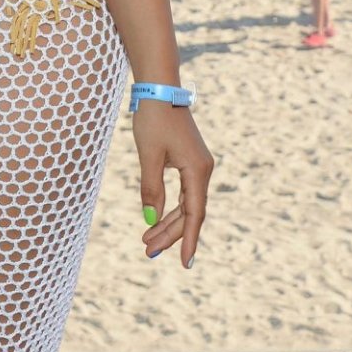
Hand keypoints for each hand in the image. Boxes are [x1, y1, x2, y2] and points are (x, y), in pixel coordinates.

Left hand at [134, 104, 212, 267]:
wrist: (159, 87)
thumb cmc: (154, 118)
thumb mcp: (148, 155)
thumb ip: (151, 188)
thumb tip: (150, 218)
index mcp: (197, 170)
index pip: (194, 215)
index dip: (188, 240)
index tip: (184, 264)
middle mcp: (203, 170)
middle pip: (189, 212)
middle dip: (170, 233)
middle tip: (148, 251)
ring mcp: (197, 164)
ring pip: (186, 203)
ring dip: (168, 221)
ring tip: (148, 240)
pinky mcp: (189, 158)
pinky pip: (183, 191)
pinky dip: (171, 206)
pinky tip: (157, 216)